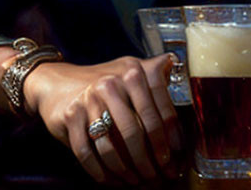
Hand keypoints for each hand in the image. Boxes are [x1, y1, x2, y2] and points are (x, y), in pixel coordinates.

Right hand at [23, 53, 182, 184]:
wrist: (58, 81)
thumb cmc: (105, 82)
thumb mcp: (132, 71)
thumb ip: (159, 79)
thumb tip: (192, 95)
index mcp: (134, 71)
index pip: (160, 109)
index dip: (170, 138)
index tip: (175, 157)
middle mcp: (112, 82)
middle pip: (136, 131)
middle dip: (149, 160)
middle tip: (158, 176)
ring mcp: (89, 99)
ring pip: (112, 146)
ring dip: (126, 170)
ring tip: (137, 181)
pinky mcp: (70, 116)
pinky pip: (87, 152)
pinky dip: (101, 172)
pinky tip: (112, 180)